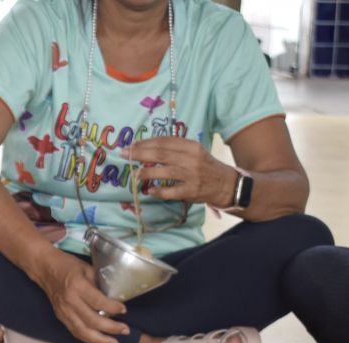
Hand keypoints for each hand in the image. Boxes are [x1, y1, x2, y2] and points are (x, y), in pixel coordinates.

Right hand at [36, 252, 128, 342]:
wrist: (44, 268)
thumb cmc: (68, 265)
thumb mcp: (87, 269)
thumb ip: (100, 284)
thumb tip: (114, 298)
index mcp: (78, 287)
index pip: (98, 302)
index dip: (113, 308)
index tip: (124, 310)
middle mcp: (70, 302)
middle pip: (92, 321)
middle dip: (111, 328)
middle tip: (125, 331)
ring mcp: (64, 312)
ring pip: (82, 332)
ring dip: (100, 340)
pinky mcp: (60, 317)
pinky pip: (75, 332)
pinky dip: (88, 338)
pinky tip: (99, 341)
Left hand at [123, 139, 237, 207]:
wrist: (226, 184)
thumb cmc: (204, 166)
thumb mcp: (193, 152)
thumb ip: (174, 149)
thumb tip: (146, 148)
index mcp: (191, 146)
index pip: (164, 142)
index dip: (145, 143)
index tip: (131, 145)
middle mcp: (192, 159)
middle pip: (161, 154)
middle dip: (140, 154)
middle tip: (125, 155)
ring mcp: (192, 175)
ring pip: (165, 172)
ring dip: (147, 172)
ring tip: (135, 174)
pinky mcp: (191, 191)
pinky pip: (171, 192)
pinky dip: (159, 191)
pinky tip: (149, 190)